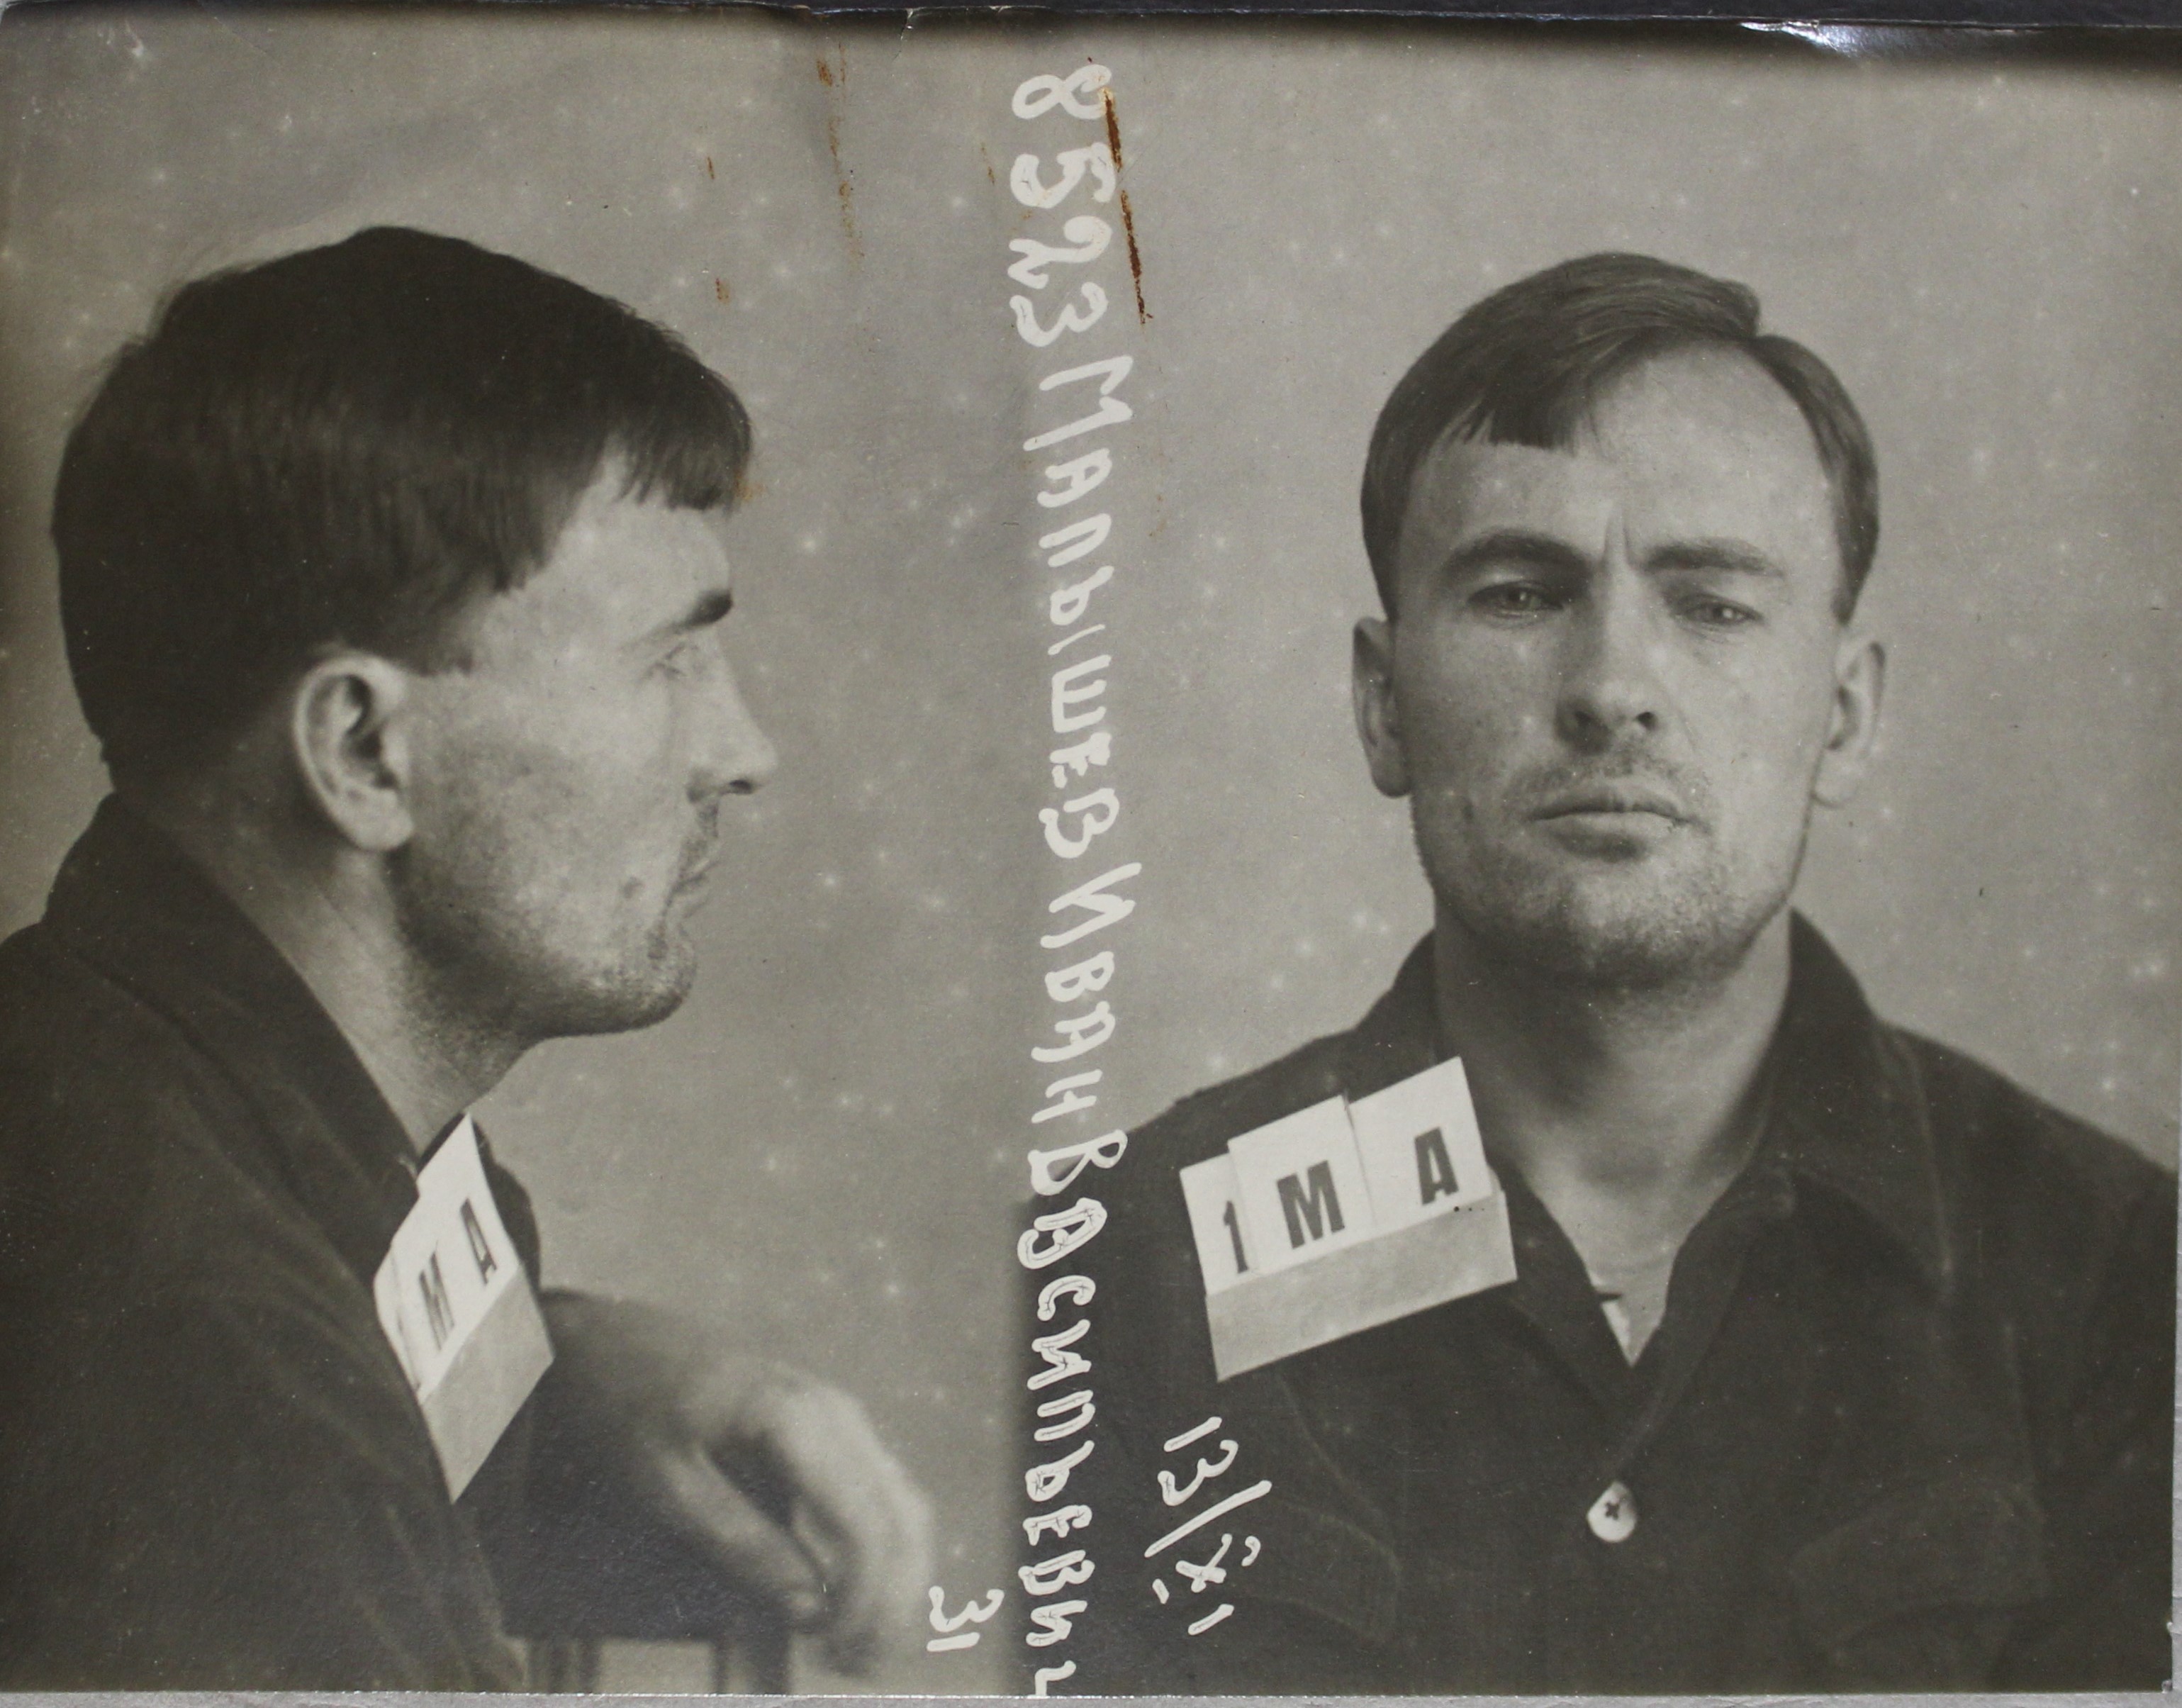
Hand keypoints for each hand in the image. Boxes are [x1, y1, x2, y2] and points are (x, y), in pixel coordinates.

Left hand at [538, 1292, 932, 1674]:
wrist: (610, 1338)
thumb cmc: (628, 1408)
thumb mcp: (666, 1485)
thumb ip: (740, 1543)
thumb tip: (810, 1609)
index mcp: (799, 1419)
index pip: (866, 1523)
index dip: (866, 1599)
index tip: (837, 1655)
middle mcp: (838, 1412)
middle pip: (903, 1515)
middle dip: (894, 1600)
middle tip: (861, 1668)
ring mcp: (841, 1416)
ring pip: (904, 1504)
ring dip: (897, 1579)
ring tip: (864, 1648)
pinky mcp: (832, 1429)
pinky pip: (881, 1492)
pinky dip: (883, 1550)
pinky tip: (856, 1598)